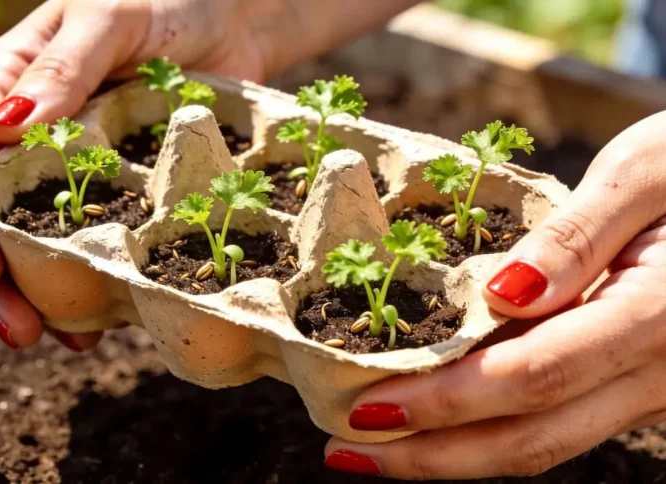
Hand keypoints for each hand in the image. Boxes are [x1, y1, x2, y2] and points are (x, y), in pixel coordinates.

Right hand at [0, 0, 416, 349]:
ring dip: (44, 296)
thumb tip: (2, 129)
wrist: (232, 17)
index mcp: (7, 88)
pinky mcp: (118, 190)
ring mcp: (74, 169)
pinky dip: (93, 281)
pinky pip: (94, 241)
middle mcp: (31, 138)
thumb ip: (60, 70)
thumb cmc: (165, 0)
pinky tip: (104, 320)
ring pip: (39, 242)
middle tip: (18, 333)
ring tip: (64, 342)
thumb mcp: (109, 20)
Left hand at [324, 111, 665, 478]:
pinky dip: (492, 432)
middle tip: (349, 452)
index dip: (448, 399)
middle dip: (433, 454)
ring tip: (378, 451)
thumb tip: (502, 293)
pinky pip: (562, 422)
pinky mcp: (637, 383)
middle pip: (534, 436)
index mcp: (658, 313)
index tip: (369, 407)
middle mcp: (658, 369)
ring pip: (547, 443)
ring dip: (457, 456)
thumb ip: (576, 237)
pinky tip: (441, 424)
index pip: (534, 374)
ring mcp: (651, 386)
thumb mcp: (642, 173)